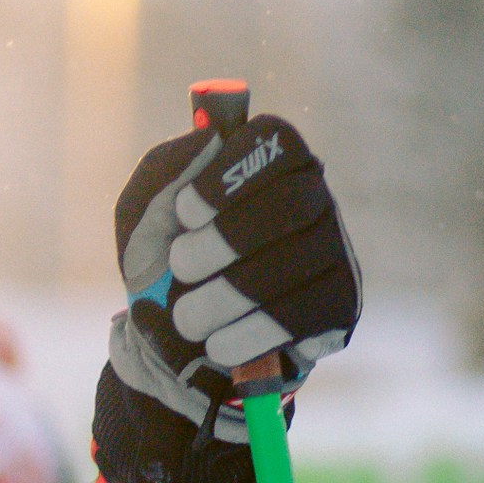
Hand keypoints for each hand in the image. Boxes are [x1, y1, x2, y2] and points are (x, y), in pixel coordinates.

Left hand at [110, 113, 360, 438]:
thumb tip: (210, 137)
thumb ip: (166, 170)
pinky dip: (247, 334)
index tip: (184, 212)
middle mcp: (313, 198)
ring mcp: (334, 250)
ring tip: (188, 317)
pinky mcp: (339, 303)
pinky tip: (217, 344)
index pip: (274, 142)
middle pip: (293, 202)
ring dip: (223, 297)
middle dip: (224, 241)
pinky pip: (304, 314)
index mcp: (266, 165)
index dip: (226, 177)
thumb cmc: (161, 265)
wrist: (170, 345)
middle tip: (180, 267)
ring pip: (296, 262)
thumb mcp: (144, 213)